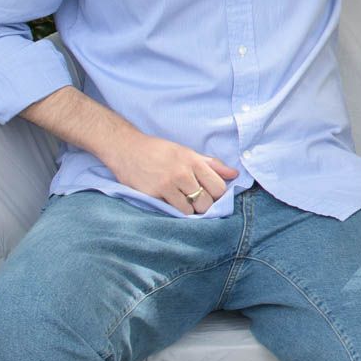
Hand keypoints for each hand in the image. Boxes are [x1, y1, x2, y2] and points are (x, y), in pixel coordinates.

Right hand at [104, 131, 238, 214]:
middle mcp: (183, 173)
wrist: (127, 149)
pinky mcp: (154, 194)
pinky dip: (175, 211)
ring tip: (184, 203)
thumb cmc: (159, 151)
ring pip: (190, 210)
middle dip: (205, 206)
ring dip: (190, 210)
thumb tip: (234, 174)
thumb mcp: (186, 152)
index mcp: (193, 160)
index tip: (211, 195)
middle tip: (198, 203)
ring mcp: (168, 184)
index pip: (218, 187)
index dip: (217, 195)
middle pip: (206, 201)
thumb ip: (211, 164)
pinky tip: (171, 203)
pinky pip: (172, 210)